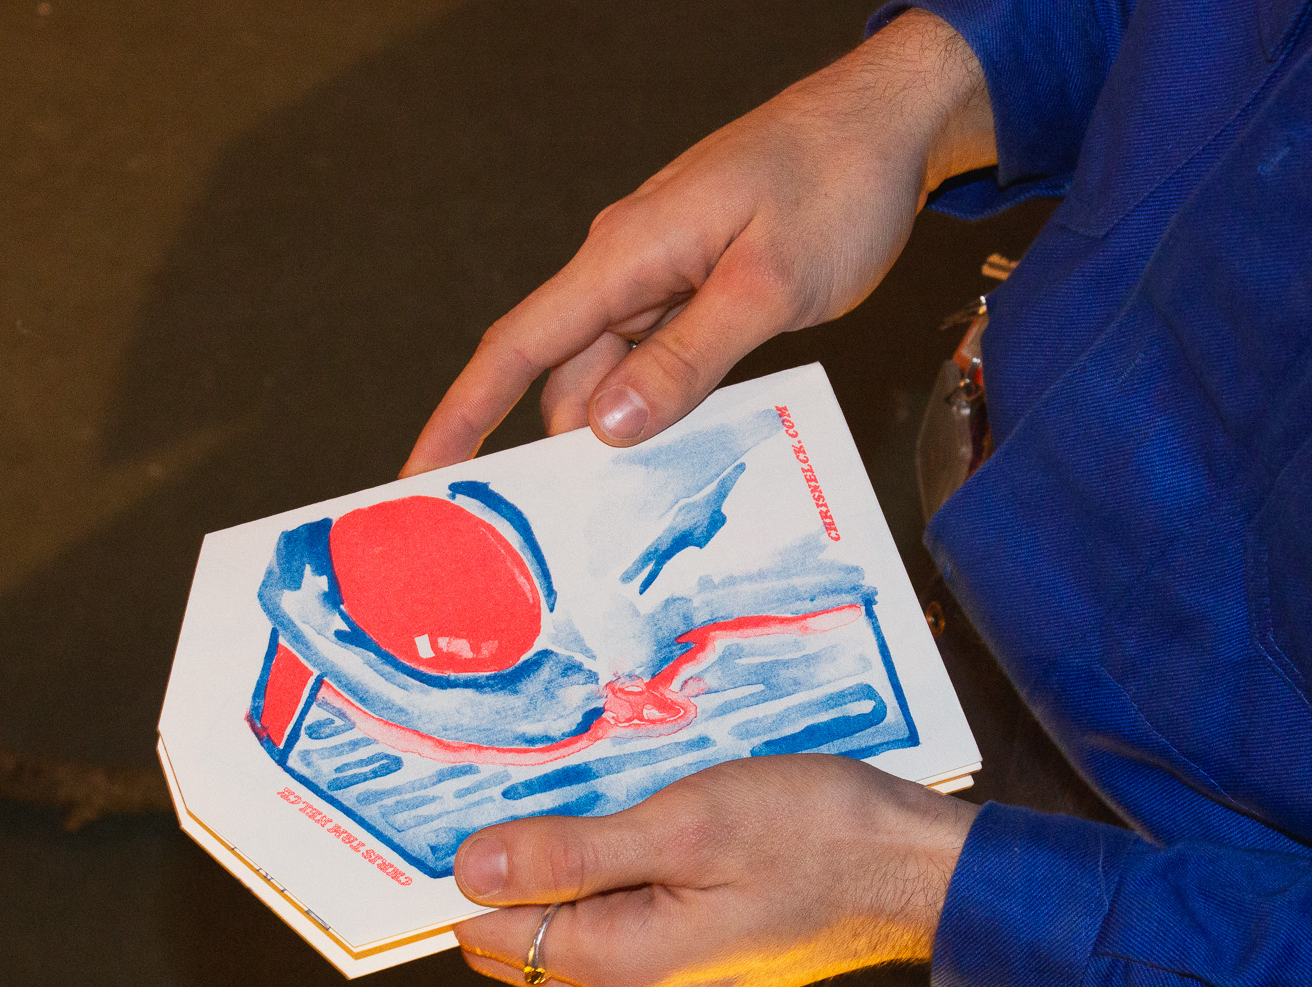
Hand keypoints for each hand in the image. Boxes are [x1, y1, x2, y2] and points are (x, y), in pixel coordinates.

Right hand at [400, 10, 995, 475]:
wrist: (890, 121)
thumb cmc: (837, 181)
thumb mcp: (767, 283)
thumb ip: (687, 358)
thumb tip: (609, 427)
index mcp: (625, 254)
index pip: (517, 345)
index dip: (461, 415)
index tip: (420, 473)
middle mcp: (628, 264)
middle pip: (566, 376)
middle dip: (556, 452)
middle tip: (564, 540)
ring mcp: (661, 275)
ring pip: (616, 375)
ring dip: (623, 435)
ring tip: (637, 513)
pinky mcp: (697, 286)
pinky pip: (659, 359)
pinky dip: (664, 405)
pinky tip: (687, 450)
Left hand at [449, 755, 978, 986]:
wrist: (922, 872)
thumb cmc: (819, 837)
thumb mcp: (686, 826)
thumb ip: (571, 855)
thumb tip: (469, 869)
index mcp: (622, 967)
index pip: (487, 931)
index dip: (462, 867)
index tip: (448, 795)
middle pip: (519, 934)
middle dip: (506, 861)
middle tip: (509, 772)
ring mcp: (666, 985)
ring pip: (567, 924)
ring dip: (559, 860)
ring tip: (578, 782)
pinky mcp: (695, 961)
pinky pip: (615, 919)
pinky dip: (604, 870)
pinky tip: (627, 813)